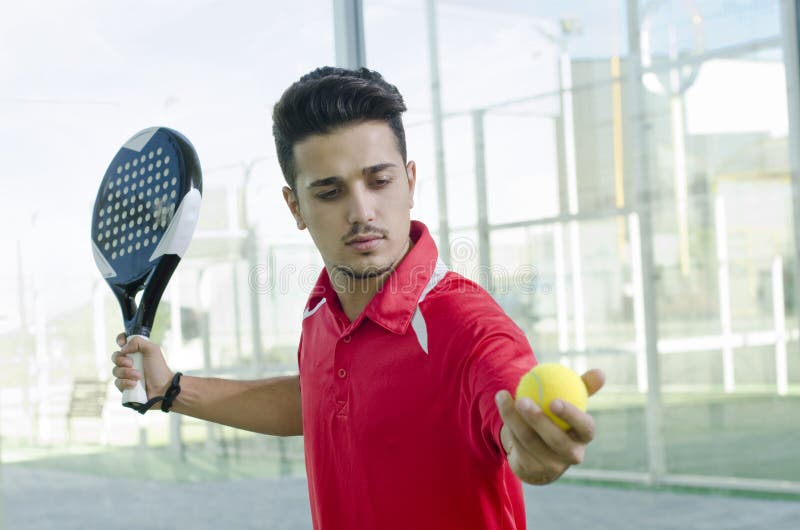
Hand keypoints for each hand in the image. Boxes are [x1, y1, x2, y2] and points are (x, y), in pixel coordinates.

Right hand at [110, 333, 173, 401]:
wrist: (162, 388)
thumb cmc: (159, 369)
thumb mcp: (152, 350)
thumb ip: (138, 342)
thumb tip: (123, 348)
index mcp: (137, 351)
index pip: (123, 341)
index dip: (120, 340)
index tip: (122, 343)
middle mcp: (130, 361)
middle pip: (115, 357)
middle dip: (121, 360)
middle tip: (131, 363)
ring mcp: (126, 374)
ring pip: (115, 371)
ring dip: (126, 373)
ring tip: (138, 376)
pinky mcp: (124, 386)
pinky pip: (117, 383)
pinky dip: (126, 383)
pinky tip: (134, 384)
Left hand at [495, 368, 604, 484]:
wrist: (539, 449)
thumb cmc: (558, 417)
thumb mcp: (570, 402)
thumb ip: (583, 387)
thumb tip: (600, 372)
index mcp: (584, 436)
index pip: (585, 428)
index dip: (571, 416)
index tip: (554, 400)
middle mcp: (572, 454)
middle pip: (555, 439)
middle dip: (537, 420)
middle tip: (523, 400)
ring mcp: (552, 465)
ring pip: (530, 441)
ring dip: (513, 418)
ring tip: (502, 396)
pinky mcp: (533, 470)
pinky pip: (517, 445)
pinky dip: (508, 425)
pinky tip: (501, 405)